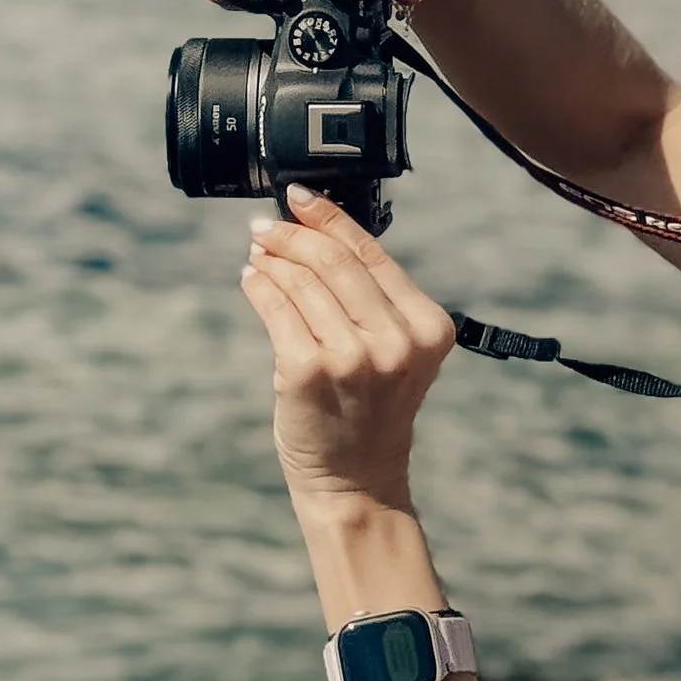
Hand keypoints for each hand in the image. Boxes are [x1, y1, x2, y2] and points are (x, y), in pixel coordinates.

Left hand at [239, 188, 456, 515]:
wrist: (357, 483)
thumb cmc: (368, 411)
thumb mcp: (392, 351)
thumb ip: (369, 299)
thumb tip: (311, 231)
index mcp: (428, 327)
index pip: (373, 253)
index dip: (331, 218)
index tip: (301, 197)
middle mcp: (397, 340)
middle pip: (334, 261)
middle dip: (293, 234)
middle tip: (265, 226)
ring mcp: (353, 357)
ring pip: (302, 281)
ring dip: (272, 258)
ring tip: (258, 252)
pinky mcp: (308, 371)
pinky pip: (276, 308)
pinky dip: (259, 286)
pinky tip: (252, 279)